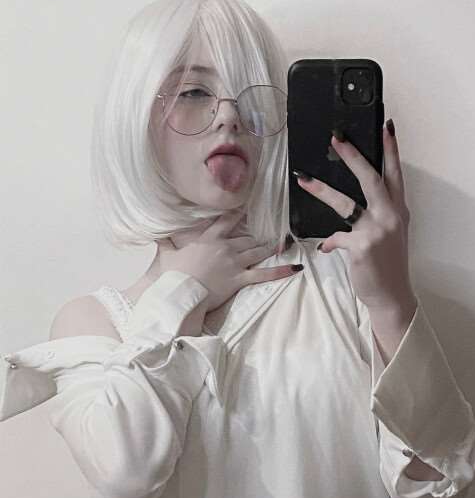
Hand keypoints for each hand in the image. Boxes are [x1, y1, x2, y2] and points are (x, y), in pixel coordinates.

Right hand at [154, 210, 301, 312]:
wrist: (179, 292)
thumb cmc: (172, 275)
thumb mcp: (166, 255)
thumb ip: (164, 243)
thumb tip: (156, 236)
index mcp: (208, 239)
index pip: (225, 221)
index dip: (238, 213)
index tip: (246, 205)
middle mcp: (224, 247)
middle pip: (246, 238)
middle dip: (257, 236)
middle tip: (270, 230)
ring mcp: (234, 262)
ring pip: (257, 251)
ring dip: (270, 247)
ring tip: (282, 243)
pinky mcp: (240, 278)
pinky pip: (265, 274)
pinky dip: (281, 271)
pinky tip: (295, 267)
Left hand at [295, 121, 416, 314]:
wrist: (391, 295)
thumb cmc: (387, 264)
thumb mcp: (391, 234)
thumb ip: (377, 215)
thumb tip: (354, 206)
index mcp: (398, 210)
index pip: (395, 174)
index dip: (391, 150)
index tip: (386, 126)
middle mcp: (390, 216)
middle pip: (371, 178)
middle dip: (353, 156)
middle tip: (337, 138)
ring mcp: (376, 231)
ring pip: (345, 203)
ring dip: (322, 190)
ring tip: (304, 179)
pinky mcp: (361, 247)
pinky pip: (336, 237)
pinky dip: (329, 242)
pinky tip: (325, 247)